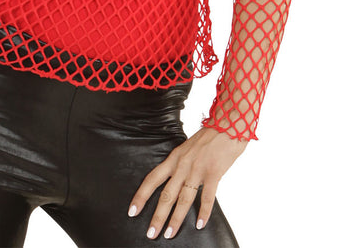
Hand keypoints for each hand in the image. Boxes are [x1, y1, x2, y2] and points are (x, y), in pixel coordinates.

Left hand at [128, 127, 247, 238]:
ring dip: (176, 218)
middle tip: (150, 234)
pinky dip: (204, 212)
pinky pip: (207, 196)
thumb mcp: (187, 149)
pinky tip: (199, 224)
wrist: (227, 125)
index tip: (132, 211)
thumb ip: (181, 165)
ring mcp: (197, 169)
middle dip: (157, 216)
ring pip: (183, 198)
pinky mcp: (214, 172)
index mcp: (174, 158)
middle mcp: (182, 165)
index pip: (152, 179)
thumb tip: (176, 182)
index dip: (141, 196)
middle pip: (166, 194)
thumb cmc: (209, 138)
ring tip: (169, 234)